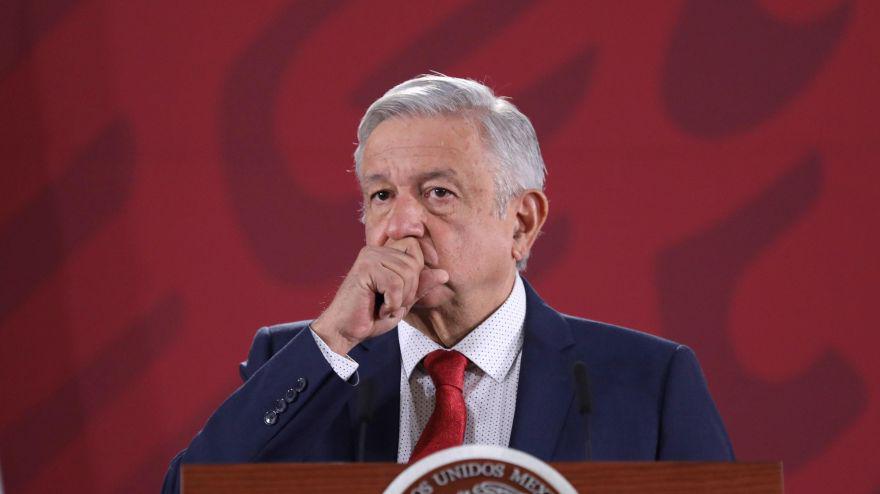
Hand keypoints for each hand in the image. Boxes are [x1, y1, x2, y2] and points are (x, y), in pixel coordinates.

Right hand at [311, 238, 448, 354]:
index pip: (416, 249)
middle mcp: (376, 250)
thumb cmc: (371, 317)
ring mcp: (369, 257)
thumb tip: (444, 273)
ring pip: (406, 274)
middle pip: (414, 263)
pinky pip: (395, 284)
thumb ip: (421, 286)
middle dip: (409, 291)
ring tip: (383, 307)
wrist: (344, 332)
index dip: (418, 275)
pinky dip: (392, 303)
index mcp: (384, 254)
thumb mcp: (404, 301)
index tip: (403, 295)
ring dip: (400, 299)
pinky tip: (378, 309)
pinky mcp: (364, 268)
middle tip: (391, 304)